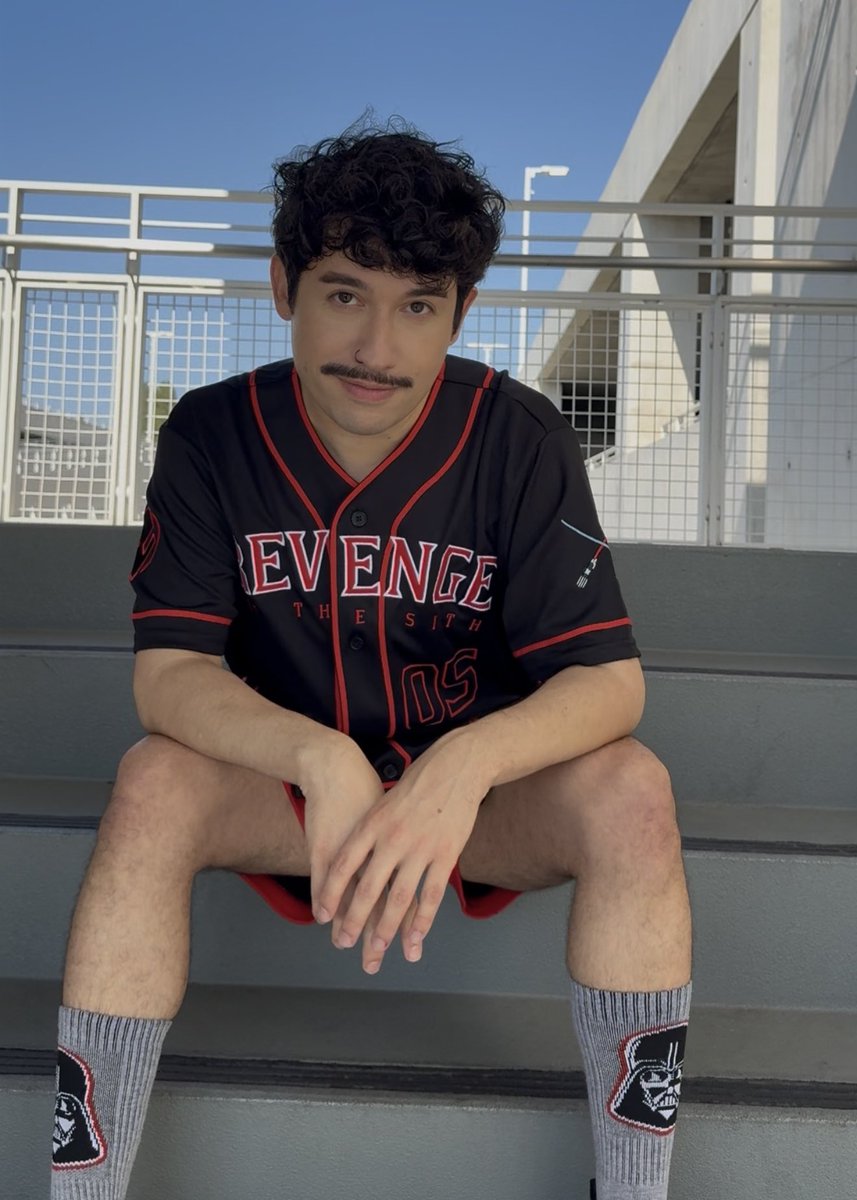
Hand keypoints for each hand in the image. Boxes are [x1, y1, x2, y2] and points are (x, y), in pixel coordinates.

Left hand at [314, 731, 489, 968]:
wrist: (456, 765)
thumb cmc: (417, 783)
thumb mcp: (383, 801)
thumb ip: (370, 832)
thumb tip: (353, 860)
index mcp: (372, 823)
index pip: (344, 865)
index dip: (331, 893)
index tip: (323, 917)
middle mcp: (392, 838)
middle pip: (368, 887)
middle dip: (355, 921)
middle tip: (345, 944)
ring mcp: (420, 847)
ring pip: (399, 897)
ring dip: (386, 929)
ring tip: (377, 950)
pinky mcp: (446, 854)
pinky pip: (431, 894)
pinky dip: (422, 921)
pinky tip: (414, 940)